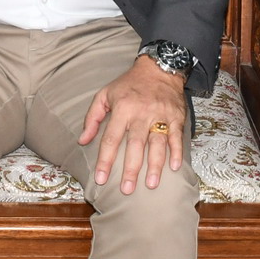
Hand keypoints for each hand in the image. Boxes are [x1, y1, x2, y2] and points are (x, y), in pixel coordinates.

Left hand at [79, 57, 186, 194]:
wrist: (159, 68)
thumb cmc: (129, 85)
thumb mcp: (104, 94)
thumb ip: (92, 118)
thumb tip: (82, 141)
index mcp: (122, 108)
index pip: (111, 138)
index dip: (105, 160)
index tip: (100, 179)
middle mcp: (141, 113)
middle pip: (135, 145)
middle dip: (131, 169)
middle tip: (127, 189)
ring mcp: (160, 116)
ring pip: (157, 144)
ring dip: (155, 165)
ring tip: (152, 184)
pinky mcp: (176, 117)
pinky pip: (176, 137)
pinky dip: (177, 152)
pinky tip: (175, 167)